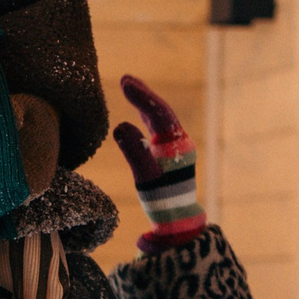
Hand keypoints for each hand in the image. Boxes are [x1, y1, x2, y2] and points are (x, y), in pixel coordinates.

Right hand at [112, 76, 204, 252]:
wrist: (177, 220)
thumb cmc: (162, 200)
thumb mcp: (145, 177)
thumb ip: (133, 151)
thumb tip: (120, 126)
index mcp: (174, 143)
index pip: (157, 112)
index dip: (141, 95)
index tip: (124, 81)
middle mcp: (178, 141)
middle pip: (160, 111)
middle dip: (143, 94)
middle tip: (126, 78)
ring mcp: (175, 147)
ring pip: (160, 119)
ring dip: (145, 103)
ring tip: (130, 87)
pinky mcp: (170, 154)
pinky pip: (158, 129)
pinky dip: (146, 117)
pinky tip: (138, 114)